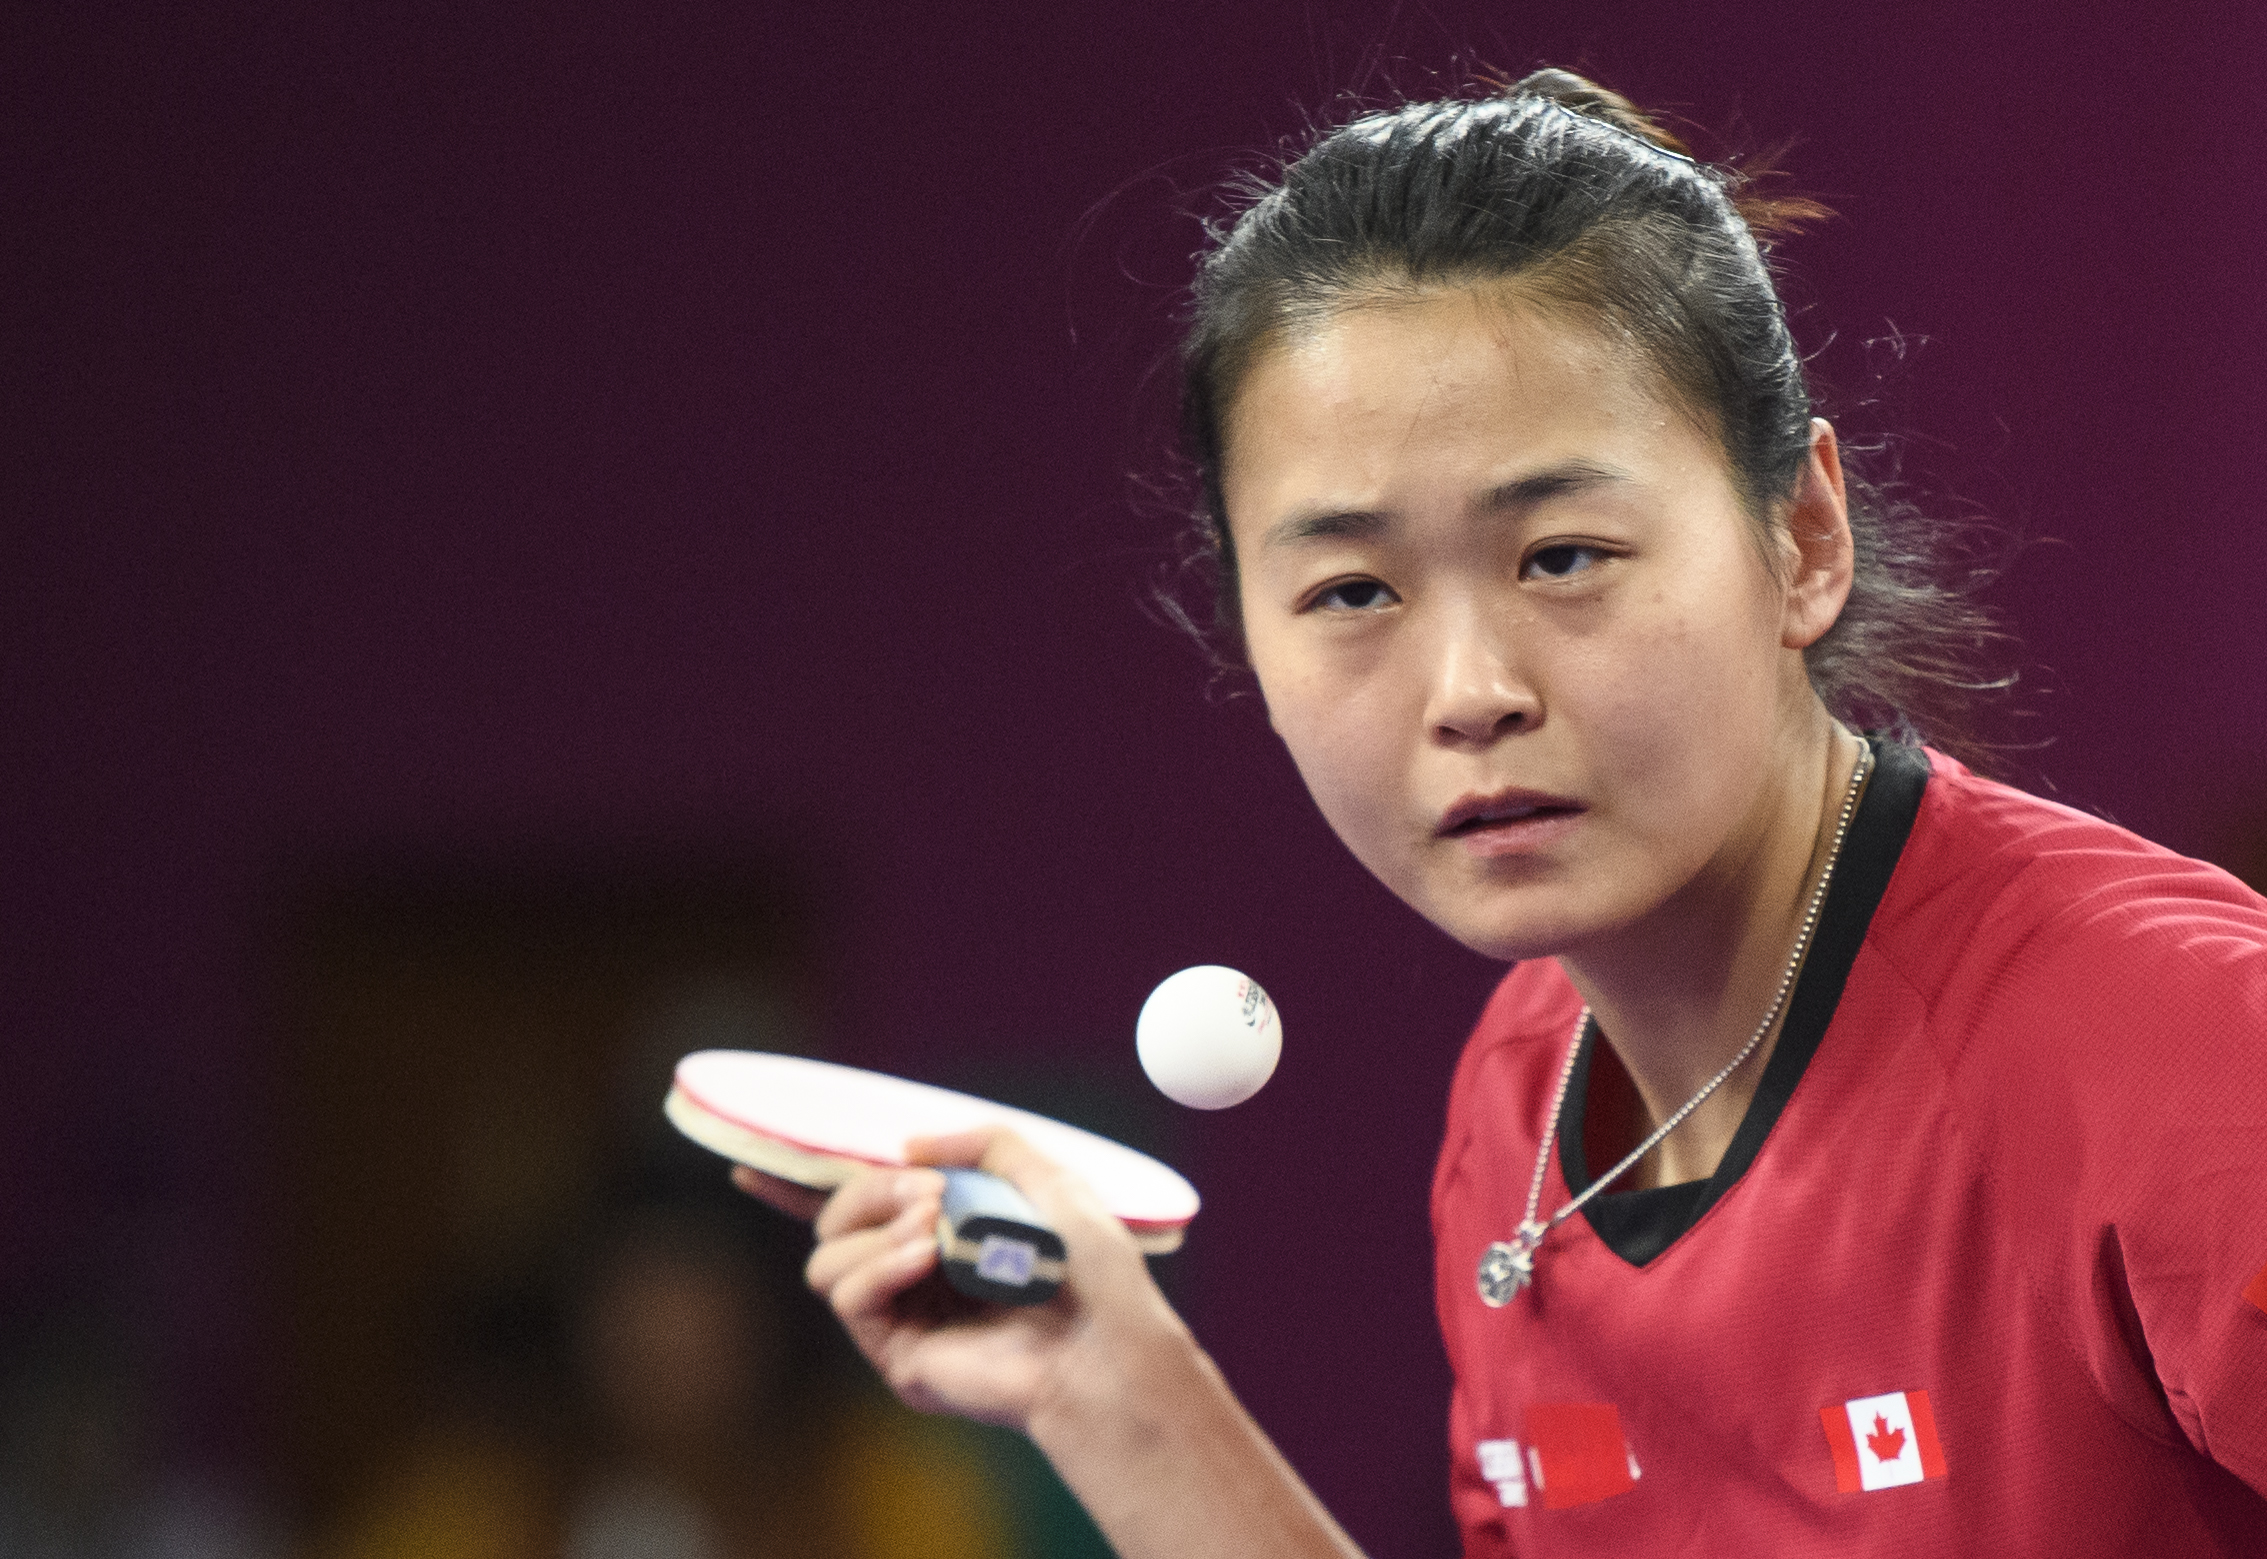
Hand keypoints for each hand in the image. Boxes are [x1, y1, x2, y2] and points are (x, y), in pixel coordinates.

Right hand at [734, 1128, 1185, 1432]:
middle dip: (869, 1191)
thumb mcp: (1046, 1178)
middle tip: (928, 1190)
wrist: (1105, 1344)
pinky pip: (848, 1297)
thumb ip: (982, 1144)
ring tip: (936, 1227)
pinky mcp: (897, 1354)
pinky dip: (879, 1266)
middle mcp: (913, 1273)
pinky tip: (927, 1258)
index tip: (748, 1165)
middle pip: (833, 1220)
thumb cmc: (1091, 1270)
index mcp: (945, 1229)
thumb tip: (906, 1146)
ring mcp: (902, 1316)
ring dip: (875, 1227)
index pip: (859, 1206)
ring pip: (827, 1259)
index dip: (797, 1187)